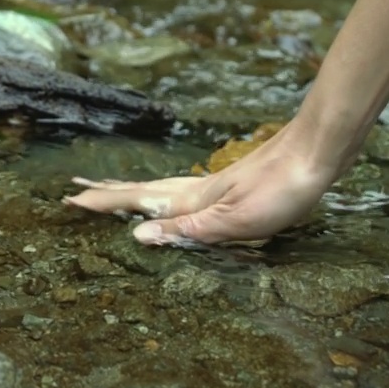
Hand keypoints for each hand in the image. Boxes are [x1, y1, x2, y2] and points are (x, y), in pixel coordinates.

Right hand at [62, 124, 341, 247]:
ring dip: (132, 191)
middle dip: (108, 193)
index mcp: (192, 200)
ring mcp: (215, 185)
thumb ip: (187, 229)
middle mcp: (197, 190)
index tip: (70, 199)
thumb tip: (138, 235)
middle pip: (143, 190)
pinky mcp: (233, 185)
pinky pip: (182, 190)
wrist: (319, 152)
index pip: (137, 201)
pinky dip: (162, 193)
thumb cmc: (282, 189)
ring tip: (113, 190)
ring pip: (161, 188)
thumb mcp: (236, 220)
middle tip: (77, 189)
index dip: (104, 202)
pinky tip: (174, 197)